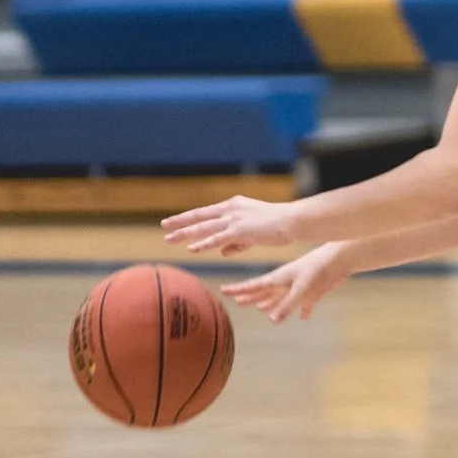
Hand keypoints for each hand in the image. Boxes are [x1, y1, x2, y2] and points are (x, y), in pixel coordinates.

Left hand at [162, 189, 302, 262]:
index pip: (207, 213)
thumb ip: (237, 241)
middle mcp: (231, 209)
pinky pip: (217, 238)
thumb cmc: (277, 226)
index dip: (189, 218)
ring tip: (169, 239)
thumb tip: (223, 251)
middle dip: (180, 222)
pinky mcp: (240, 229)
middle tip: (164, 226)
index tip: (174, 222)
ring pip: (204, 226)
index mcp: (234, 206)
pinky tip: (192, 248)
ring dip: (186, 233)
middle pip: (200, 216)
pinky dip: (204, 243)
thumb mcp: (253, 233)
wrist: (293, 221)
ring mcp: (235, 219)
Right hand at [225, 242, 355, 323]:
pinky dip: (302, 310)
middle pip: (264, 292)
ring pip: (281, 298)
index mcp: (279, 279)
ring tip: (261, 309)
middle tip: (237, 301)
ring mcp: (299, 286)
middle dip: (250, 297)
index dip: (239, 290)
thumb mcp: (302, 289)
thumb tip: (272, 321)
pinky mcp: (313, 291)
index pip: (254, 286)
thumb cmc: (318, 270)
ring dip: (271, 304)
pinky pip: (304, 304)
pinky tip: (303, 317)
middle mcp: (286, 282)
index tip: (223, 290)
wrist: (339, 260)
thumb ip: (288, 305)